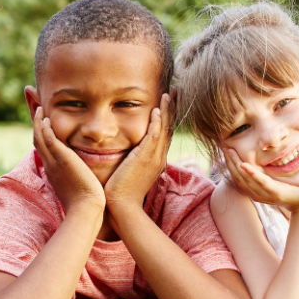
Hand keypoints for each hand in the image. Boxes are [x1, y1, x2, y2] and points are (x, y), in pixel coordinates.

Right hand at [33, 107, 104, 213]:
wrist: (86, 209)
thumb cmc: (87, 203)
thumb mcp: (78, 189)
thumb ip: (78, 179)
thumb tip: (84, 176)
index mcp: (53, 173)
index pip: (44, 151)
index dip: (41, 137)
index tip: (43, 127)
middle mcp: (50, 166)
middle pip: (37, 142)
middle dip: (36, 126)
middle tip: (37, 113)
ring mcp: (54, 162)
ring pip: (39, 137)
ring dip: (38, 122)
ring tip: (40, 110)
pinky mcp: (61, 158)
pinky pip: (48, 138)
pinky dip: (44, 127)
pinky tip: (46, 117)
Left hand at [104, 94, 171, 211]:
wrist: (122, 207)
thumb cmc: (122, 193)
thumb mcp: (131, 173)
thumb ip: (132, 161)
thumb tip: (128, 155)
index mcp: (156, 159)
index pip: (165, 133)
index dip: (169, 116)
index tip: (170, 102)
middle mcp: (159, 157)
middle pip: (170, 127)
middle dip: (173, 108)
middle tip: (176, 91)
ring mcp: (154, 158)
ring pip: (165, 128)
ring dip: (168, 110)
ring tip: (169, 93)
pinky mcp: (145, 159)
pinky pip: (154, 136)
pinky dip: (157, 122)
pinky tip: (157, 109)